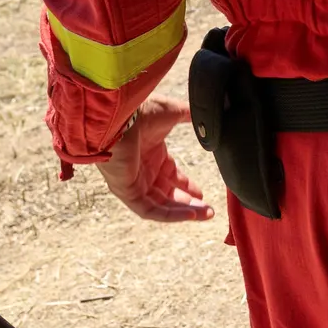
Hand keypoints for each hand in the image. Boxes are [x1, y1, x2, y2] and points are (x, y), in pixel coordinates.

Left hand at [94, 96, 213, 222]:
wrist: (119, 117)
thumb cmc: (142, 112)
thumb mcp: (174, 112)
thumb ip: (190, 115)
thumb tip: (208, 113)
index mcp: (151, 154)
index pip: (170, 176)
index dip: (187, 185)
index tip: (201, 193)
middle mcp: (142, 170)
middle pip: (167, 193)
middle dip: (188, 202)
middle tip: (208, 209)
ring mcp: (133, 182)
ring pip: (161, 204)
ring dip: (184, 212)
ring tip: (206, 214)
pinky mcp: (127, 192)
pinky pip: (150, 210)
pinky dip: (171, 215)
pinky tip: (191, 215)